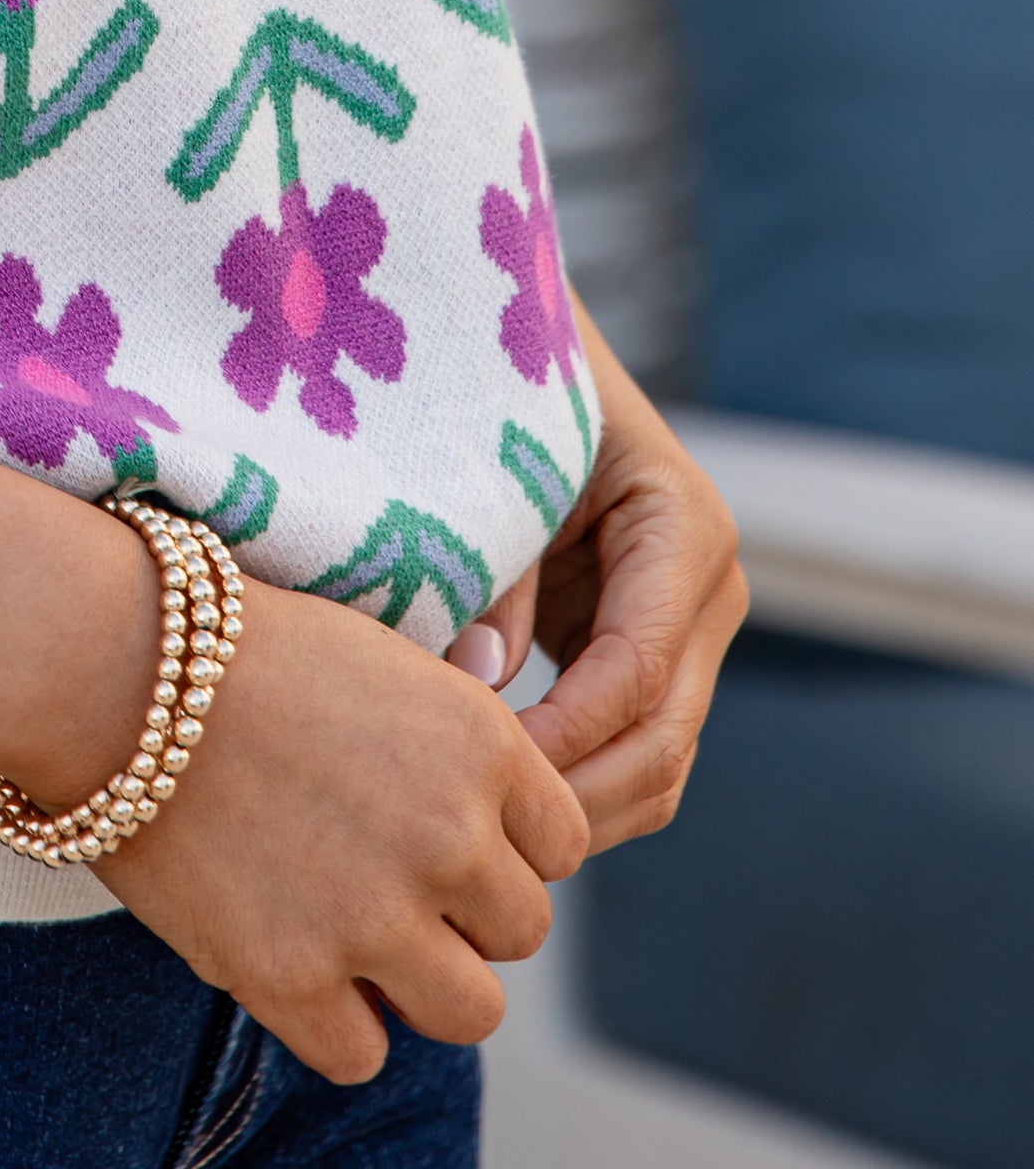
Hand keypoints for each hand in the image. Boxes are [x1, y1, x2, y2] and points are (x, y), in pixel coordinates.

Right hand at [100, 570, 587, 1084]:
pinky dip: (333, 1021)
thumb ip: (457, 738)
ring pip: (470, 1010)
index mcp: (480, 742)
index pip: (561, 845)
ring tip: (354, 935)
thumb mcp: (380, 659)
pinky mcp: (293, 978)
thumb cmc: (234, 646)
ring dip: (418, 981)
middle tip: (386, 878)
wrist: (110, 666)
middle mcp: (449, 836)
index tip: (442, 826)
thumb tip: (507, 811)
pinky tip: (292, 961)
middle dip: (462, 913)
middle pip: (520, 933)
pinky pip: (363, 1053)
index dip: (503, 842)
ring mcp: (375, 916)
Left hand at [516, 302, 746, 849]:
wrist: (520, 349)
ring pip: (659, 764)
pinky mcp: (650, 655)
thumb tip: (479, 685)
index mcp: (683, 527)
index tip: (485, 770)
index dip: (564, 735)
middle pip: (662, 737)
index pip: (635, 671)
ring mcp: (688, 630)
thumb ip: (488, 573)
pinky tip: (505, 805)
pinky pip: (632, 750)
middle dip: (576, 797)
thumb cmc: (500, 396)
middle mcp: (706, 589)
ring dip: (581, 811)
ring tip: (491, 836)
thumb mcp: (493, 468)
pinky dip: (577, 787)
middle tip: (484, 833)